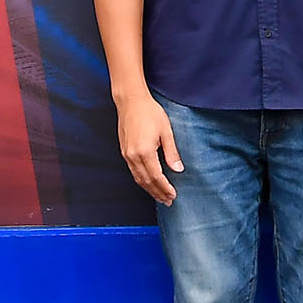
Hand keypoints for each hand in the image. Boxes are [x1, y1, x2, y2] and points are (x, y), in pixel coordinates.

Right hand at [116, 90, 181, 205]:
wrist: (130, 101)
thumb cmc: (150, 112)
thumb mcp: (166, 131)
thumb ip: (171, 152)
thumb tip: (178, 170)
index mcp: (145, 152)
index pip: (157, 177)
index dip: (165, 188)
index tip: (173, 195)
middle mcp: (133, 156)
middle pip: (146, 182)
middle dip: (157, 193)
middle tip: (168, 201)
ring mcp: (126, 155)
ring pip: (138, 179)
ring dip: (149, 190)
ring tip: (159, 196)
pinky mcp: (124, 152)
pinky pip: (133, 172)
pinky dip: (141, 181)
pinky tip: (148, 183)